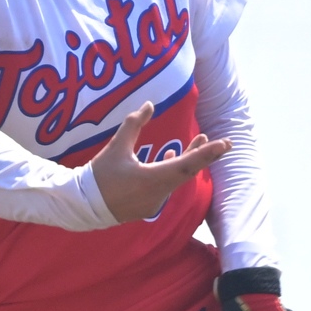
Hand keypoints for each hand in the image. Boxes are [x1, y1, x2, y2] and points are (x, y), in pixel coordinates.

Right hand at [91, 102, 230, 222]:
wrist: (84, 206)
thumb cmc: (99, 175)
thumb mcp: (116, 146)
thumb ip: (134, 124)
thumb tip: (150, 105)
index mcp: (152, 179)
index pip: (187, 164)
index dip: (207, 153)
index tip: (225, 144)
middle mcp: (159, 193)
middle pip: (188, 171)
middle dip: (206, 155)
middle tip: (226, 143)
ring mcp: (155, 202)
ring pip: (179, 178)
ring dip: (190, 159)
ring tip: (202, 139)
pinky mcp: (149, 206)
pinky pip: (168, 185)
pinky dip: (174, 170)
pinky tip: (173, 157)